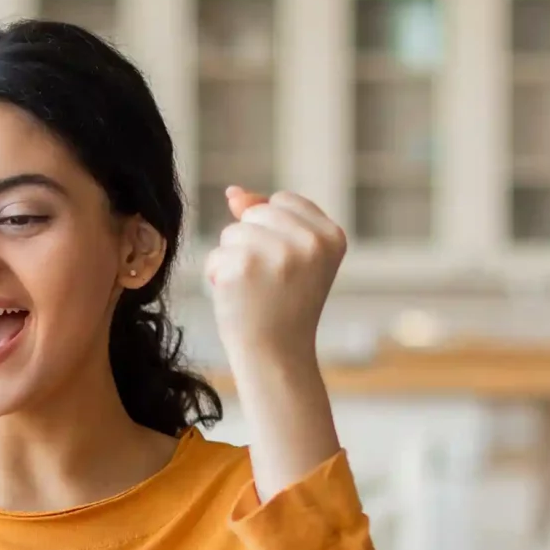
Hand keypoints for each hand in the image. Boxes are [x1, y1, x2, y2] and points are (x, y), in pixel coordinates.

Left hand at [202, 187, 346, 378]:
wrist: (277, 357)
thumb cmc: (283, 307)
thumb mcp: (291, 257)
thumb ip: (266, 219)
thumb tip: (233, 192)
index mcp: (332, 236)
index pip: (283, 202)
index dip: (272, 231)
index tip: (285, 267)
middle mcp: (311, 242)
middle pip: (256, 213)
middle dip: (252, 243)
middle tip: (268, 282)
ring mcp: (278, 252)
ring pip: (233, 232)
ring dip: (233, 260)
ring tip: (253, 290)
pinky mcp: (244, 265)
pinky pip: (217, 255)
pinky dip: (218, 276)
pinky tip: (237, 297)